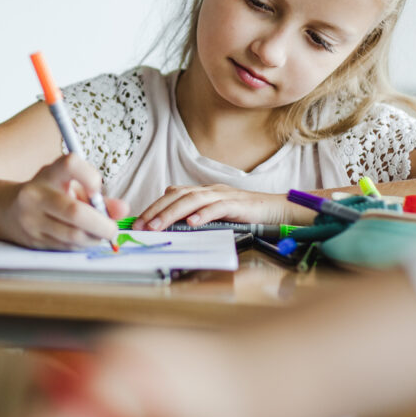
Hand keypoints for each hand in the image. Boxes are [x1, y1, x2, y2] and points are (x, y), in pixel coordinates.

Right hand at [1, 153, 126, 249]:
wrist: (7, 210)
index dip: (90, 177)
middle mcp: (36, 195)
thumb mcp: (71, 187)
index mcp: (49, 174)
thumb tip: (123, 210)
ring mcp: (32, 219)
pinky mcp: (33, 239)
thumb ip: (99, 198)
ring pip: (72, 235)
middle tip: (112, 229)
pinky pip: (65, 246)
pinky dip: (80, 245)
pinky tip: (81, 239)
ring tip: (98, 234)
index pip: (70, 164)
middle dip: (101, 224)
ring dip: (92, 238)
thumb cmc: (49, 194)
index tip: (97, 189)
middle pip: (75, 212)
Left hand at [134, 184, 291, 230]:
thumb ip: (197, 214)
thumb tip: (173, 222)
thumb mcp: (217, 214)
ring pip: (193, 200)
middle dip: (157, 210)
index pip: (173, 195)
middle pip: (178, 195)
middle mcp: (211, 190)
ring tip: (158, 226)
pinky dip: (204, 214)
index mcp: (204, 192)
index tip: (139, 222)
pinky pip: (218, 208)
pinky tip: (192, 223)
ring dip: (172, 213)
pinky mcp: (238, 205)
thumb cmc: (245, 215)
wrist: (276, 209)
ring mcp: (224, 196)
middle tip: (141, 226)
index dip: (155, 206)